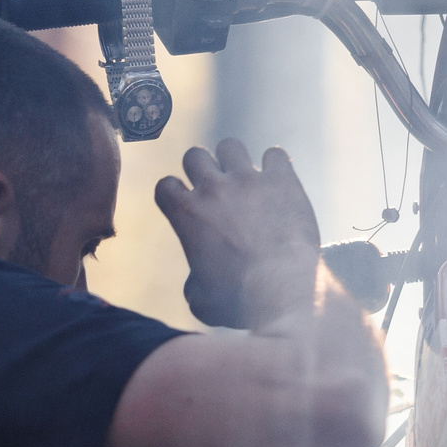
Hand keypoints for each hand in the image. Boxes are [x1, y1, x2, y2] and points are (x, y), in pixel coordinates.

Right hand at [153, 139, 324, 328]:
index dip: (174, 196)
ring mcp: (248, 179)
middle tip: (217, 192)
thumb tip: (197, 280)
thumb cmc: (238, 300)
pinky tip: (280, 184)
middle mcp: (212, 188)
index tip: (188, 208)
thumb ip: (192, 281)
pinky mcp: (281, 179)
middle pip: (194, 155)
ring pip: (230, 146)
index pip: (165, 185)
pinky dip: (276, 166)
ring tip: (247, 181)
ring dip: (235, 160)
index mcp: (186, 213)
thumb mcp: (200, 300)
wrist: (281, 288)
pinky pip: (275, 155)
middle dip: (202, 170)